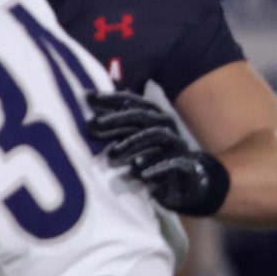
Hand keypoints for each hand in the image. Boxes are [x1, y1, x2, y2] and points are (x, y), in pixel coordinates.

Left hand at [85, 91, 231, 216]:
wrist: (188, 179)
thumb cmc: (154, 157)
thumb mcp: (133, 141)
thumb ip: (115, 130)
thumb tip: (89, 121)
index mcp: (154, 118)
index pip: (133, 103)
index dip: (112, 98)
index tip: (88, 97)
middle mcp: (166, 126)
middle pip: (143, 115)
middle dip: (118, 117)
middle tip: (95, 123)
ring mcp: (177, 144)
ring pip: (156, 135)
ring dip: (132, 142)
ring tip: (112, 153)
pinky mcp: (186, 164)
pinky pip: (174, 163)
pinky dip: (156, 166)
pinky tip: (140, 173)